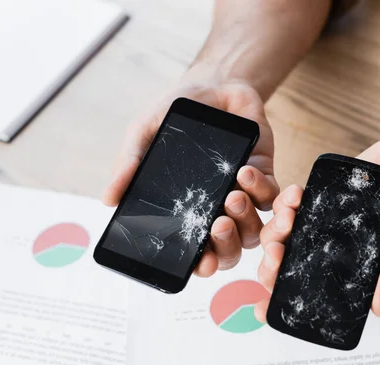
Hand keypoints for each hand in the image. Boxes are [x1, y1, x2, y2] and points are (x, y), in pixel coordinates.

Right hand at [102, 68, 278, 276]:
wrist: (211, 85)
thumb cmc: (176, 114)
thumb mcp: (146, 135)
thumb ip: (131, 165)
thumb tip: (108, 199)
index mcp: (190, 210)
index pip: (200, 251)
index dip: (204, 264)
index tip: (202, 264)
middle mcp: (218, 209)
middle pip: (231, 247)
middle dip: (227, 244)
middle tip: (217, 224)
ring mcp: (244, 194)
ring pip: (255, 227)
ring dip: (244, 218)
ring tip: (230, 196)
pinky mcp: (264, 175)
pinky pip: (271, 196)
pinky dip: (260, 188)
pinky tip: (244, 169)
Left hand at [254, 130, 379, 320]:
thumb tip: (377, 308)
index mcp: (369, 264)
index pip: (328, 291)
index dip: (296, 298)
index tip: (270, 302)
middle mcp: (348, 246)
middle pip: (300, 265)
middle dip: (277, 264)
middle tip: (276, 254)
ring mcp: (335, 221)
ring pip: (293, 235)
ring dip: (278, 230)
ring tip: (287, 217)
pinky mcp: (328, 195)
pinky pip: (299, 205)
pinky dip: (288, 202)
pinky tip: (294, 196)